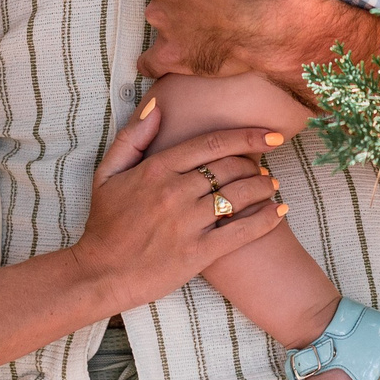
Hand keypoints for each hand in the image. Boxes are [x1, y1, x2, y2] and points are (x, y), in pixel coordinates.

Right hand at [70, 111, 288, 308]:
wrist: (100, 273)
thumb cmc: (104, 223)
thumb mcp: (107, 173)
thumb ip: (133, 137)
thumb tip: (158, 106)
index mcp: (157, 169)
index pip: (212, 144)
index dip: (247, 137)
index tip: (269, 135)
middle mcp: (175, 192)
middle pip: (230, 168)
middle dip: (257, 163)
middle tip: (269, 164)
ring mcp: (188, 223)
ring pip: (239, 196)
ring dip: (264, 188)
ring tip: (273, 186)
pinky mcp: (198, 253)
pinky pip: (241, 232)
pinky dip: (265, 220)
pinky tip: (279, 212)